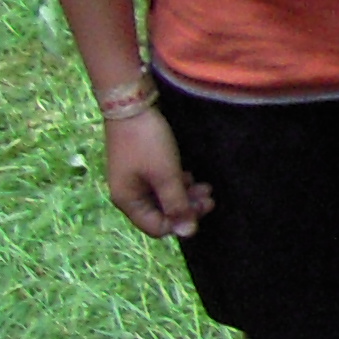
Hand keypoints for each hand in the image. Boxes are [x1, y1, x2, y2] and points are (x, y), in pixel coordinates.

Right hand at [103, 108, 210, 237]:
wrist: (132, 105)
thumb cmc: (147, 142)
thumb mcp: (166, 174)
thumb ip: (177, 204)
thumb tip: (188, 234)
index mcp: (128, 201)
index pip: (157, 228)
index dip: (181, 222)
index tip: (203, 207)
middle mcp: (128, 194)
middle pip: (162, 213)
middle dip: (187, 207)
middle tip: (210, 196)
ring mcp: (135, 180)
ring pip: (164, 198)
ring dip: (186, 195)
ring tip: (206, 186)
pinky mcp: (143, 167)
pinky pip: (162, 184)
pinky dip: (178, 183)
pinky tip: (190, 174)